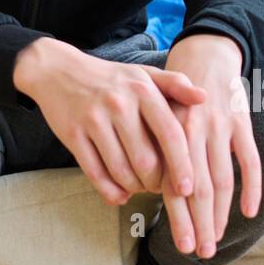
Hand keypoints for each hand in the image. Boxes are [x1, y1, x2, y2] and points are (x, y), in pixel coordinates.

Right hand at [14, 37, 208, 204]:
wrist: (57, 70)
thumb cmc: (109, 78)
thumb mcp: (143, 74)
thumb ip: (175, 85)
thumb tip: (205, 98)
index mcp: (142, 89)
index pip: (170, 134)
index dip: (181, 165)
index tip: (187, 188)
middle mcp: (118, 104)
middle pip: (146, 160)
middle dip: (156, 183)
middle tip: (159, 187)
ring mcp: (93, 120)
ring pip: (121, 170)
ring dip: (134, 188)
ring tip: (140, 187)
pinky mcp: (73, 135)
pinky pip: (95, 173)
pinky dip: (110, 191)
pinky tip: (119, 194)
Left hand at [159, 35, 261, 259]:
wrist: (204, 53)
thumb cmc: (173, 91)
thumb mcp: (155, 114)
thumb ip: (154, 147)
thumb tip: (149, 190)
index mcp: (167, 131)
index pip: (173, 183)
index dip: (179, 216)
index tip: (181, 244)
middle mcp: (192, 130)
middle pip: (199, 188)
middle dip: (200, 224)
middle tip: (198, 252)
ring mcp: (219, 126)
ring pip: (223, 178)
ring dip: (222, 213)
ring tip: (218, 239)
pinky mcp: (241, 122)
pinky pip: (250, 158)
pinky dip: (252, 185)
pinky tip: (248, 211)